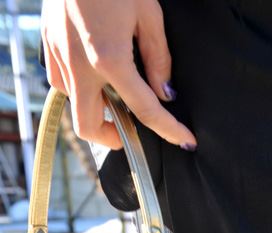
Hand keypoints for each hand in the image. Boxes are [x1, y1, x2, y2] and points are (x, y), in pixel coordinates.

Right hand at [40, 0, 196, 150]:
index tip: (186, 141)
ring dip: (95, 109)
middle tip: (133, 130)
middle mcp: (80, 65)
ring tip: (116, 95)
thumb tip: (166, 93)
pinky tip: (95, 73)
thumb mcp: (148, 14)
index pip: (145, 110)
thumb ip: (158, 59)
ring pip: (73, 104)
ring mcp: (59, 55)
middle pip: (90, 127)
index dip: (169, 131)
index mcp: (110, 59)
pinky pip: (61, 80)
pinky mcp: (48, 42)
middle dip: (113, 137)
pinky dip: (79, 87)